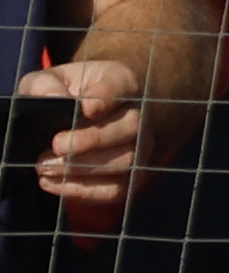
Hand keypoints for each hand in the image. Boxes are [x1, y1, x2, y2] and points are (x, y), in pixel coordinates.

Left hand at [22, 62, 143, 208]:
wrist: (79, 120)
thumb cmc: (64, 95)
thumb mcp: (48, 81)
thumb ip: (45, 85)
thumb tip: (52, 99)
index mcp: (121, 82)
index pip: (121, 87)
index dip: (106, 98)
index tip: (86, 108)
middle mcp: (138, 115)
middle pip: (131, 127)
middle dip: (91, 140)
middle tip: (55, 145)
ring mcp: (139, 148)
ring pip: (126, 161)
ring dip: (83, 168)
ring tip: (45, 166)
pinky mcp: (129, 177)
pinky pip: (117, 190)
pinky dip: (83, 191)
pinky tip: (52, 183)